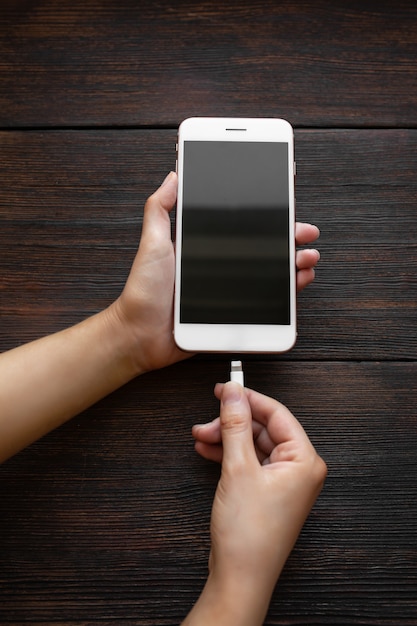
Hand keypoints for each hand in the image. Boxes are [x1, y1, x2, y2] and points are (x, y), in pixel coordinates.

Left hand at [110, 172, 319, 374]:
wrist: (141, 335)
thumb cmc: (144, 291)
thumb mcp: (152, 243)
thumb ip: (160, 209)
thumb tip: (173, 175)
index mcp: (205, 246)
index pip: (242, 225)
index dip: (266, 214)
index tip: (284, 200)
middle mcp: (222, 265)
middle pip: (264, 246)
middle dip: (289, 235)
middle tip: (304, 230)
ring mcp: (231, 289)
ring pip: (272, 272)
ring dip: (295, 261)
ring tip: (306, 256)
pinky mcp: (236, 312)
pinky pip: (268, 301)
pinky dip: (288, 291)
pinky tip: (298, 282)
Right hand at [185, 383, 326, 624]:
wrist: (240, 577)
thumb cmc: (249, 533)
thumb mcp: (238, 468)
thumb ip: (234, 424)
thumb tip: (233, 393)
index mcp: (305, 460)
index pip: (277, 414)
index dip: (248, 398)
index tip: (226, 388)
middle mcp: (299, 469)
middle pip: (263, 428)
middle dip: (232, 422)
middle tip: (208, 418)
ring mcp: (284, 482)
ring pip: (253, 444)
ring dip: (226, 438)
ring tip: (202, 436)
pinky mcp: (268, 491)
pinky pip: (250, 461)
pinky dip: (229, 454)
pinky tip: (209, 450)